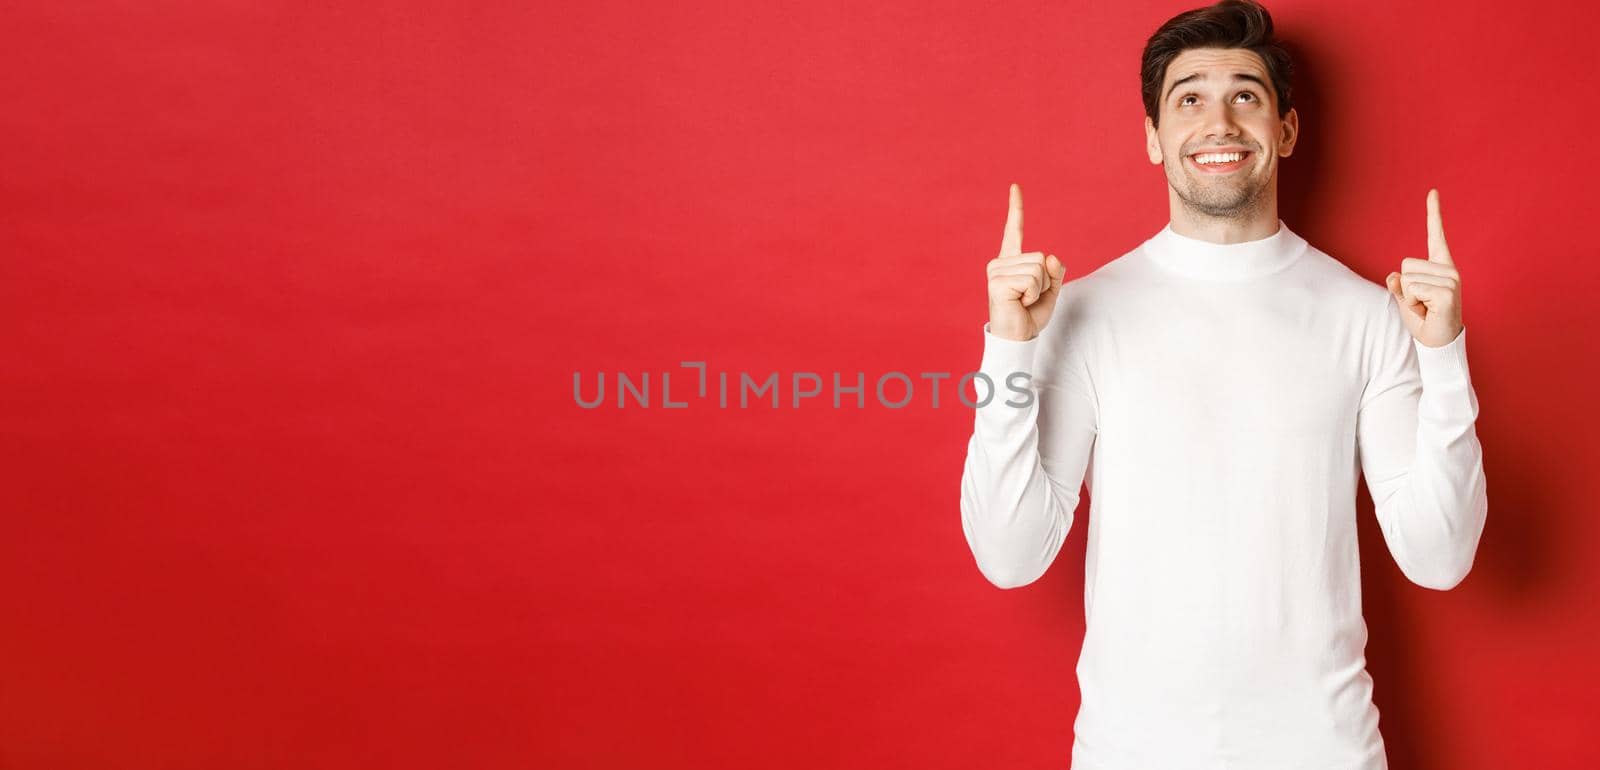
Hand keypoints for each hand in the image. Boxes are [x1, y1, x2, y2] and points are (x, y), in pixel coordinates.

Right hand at [986, 183, 1064, 340]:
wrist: (1017, 339)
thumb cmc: (1029, 317)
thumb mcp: (1050, 292)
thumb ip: (1054, 272)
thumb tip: (1050, 256)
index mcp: (1010, 262)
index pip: (1013, 231)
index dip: (1016, 209)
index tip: (1015, 187)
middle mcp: (999, 263)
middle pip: (1039, 257)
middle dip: (1044, 281)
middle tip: (1028, 299)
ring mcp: (996, 271)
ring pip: (1037, 268)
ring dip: (1039, 289)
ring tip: (1023, 302)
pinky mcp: (997, 282)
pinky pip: (1032, 279)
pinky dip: (1033, 294)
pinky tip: (1018, 303)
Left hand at [1385, 188, 1464, 347]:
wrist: (1438, 342)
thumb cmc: (1423, 319)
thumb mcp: (1405, 298)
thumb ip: (1399, 284)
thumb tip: (1394, 276)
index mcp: (1441, 267)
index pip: (1436, 236)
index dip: (1433, 214)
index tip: (1432, 192)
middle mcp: (1449, 270)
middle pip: (1406, 264)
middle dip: (1405, 287)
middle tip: (1421, 303)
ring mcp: (1451, 281)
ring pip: (1408, 278)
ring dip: (1409, 297)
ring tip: (1425, 308)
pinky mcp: (1448, 293)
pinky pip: (1413, 289)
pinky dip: (1413, 303)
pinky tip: (1428, 311)